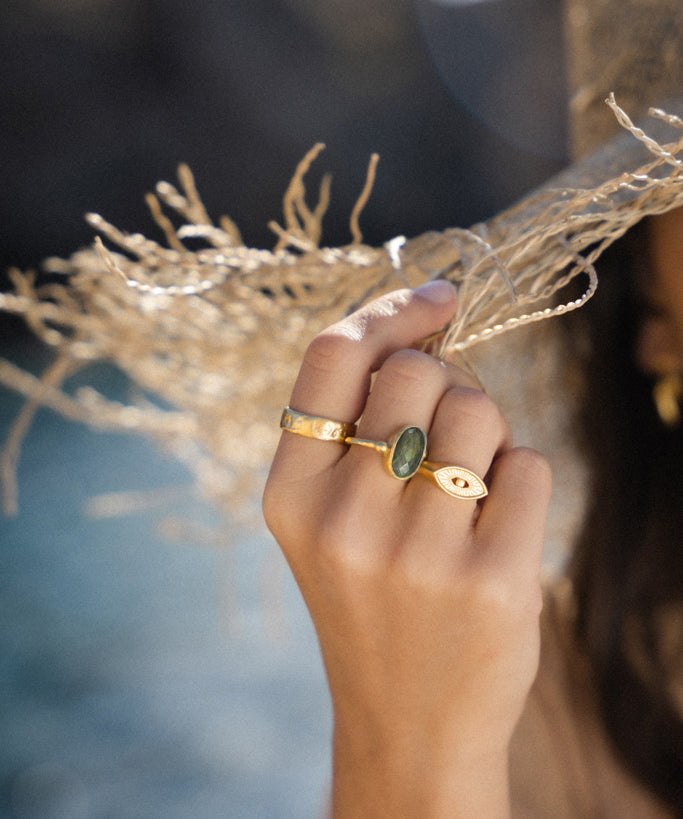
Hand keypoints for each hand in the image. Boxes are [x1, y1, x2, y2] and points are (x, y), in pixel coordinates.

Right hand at [263, 282, 551, 817]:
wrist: (408, 721)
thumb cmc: (369, 600)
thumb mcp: (326, 518)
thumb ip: (353, 425)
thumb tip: (430, 325)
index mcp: (290, 494)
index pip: (333, 356)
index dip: (388, 311)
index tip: (437, 299)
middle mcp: (344, 519)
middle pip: (419, 373)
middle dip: (445, 384)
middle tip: (444, 434)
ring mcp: (418, 554)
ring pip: (480, 409)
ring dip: (487, 430)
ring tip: (467, 482)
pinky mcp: (492, 581)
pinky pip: (530, 465)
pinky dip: (521, 478)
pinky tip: (496, 524)